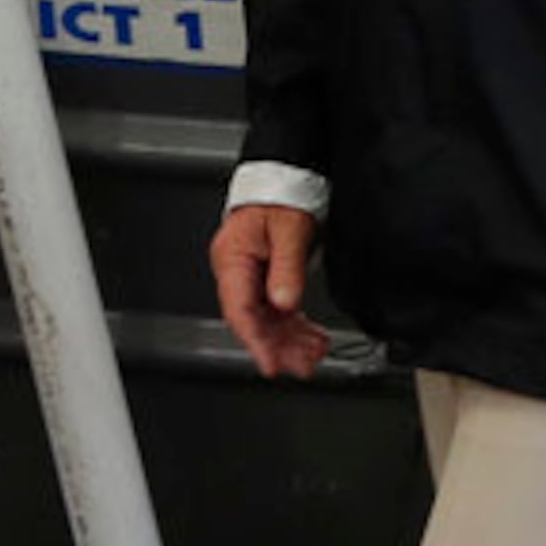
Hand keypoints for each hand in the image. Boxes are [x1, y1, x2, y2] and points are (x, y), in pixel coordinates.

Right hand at [211, 202, 327, 380]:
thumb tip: (285, 303)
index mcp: (232, 259)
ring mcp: (252, 275)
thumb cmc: (281, 196)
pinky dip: (295, 326)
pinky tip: (312, 338)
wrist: (286, 179)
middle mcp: (238, 270)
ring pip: (268, 318)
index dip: (256, 341)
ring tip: (313, 356)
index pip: (240, 310)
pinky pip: (278, 309)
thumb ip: (287, 268)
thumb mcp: (289, 230)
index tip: (271, 363)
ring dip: (290, 340)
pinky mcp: (267, 277)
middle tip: (301, 366)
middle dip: (277, 347)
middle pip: (254, 320)